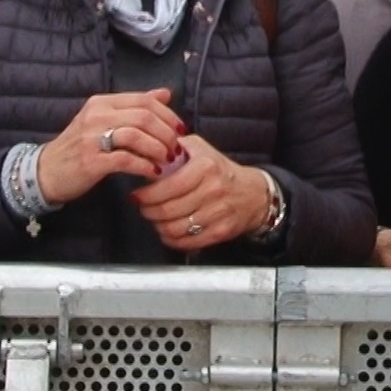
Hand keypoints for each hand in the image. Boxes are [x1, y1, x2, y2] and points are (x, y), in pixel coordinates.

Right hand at [37, 90, 184, 205]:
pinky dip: (144, 166)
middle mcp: (96, 115)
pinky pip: (126, 160)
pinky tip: (153, 172)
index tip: (181, 129)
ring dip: (158, 149)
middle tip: (177, 148)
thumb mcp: (104, 120)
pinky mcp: (91, 161)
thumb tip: (165, 94)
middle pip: (144, 116)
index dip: (168, 115)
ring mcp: (92, 138)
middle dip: (167, 133)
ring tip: (167, 160)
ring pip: (137, 135)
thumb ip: (134, 107)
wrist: (46, 171)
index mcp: (102, 102)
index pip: (144, 100)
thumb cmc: (80, 146)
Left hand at [130, 137, 271, 251]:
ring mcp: (218, 213)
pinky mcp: (220, 232)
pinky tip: (168, 231)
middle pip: (167, 210)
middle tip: (143, 207)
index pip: (167, 186)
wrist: (252, 193)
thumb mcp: (200, 149)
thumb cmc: (220, 171)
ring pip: (175, 228)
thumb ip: (174, 147)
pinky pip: (187, 242)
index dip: (146, 194)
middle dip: (148, 211)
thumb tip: (146, 151)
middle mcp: (213, 190)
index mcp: (205, 166)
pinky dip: (171, 239)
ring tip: (155, 219)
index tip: (137, 195)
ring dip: (158, 226)